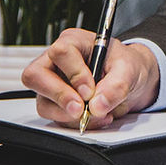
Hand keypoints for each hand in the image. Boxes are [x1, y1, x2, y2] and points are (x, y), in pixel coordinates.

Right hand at [21, 28, 159, 128]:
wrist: (130, 80)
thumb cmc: (125, 65)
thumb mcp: (129, 70)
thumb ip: (116, 85)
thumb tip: (97, 106)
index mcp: (74, 41)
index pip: (61, 52)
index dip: (74, 74)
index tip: (90, 91)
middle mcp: (57, 60)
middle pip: (35, 76)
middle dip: (59, 97)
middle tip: (81, 110)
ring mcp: (52, 82)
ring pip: (44, 102)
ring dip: (69, 115)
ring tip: (98, 114)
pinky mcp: (54, 102)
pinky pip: (54, 117)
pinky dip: (73, 123)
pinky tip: (94, 117)